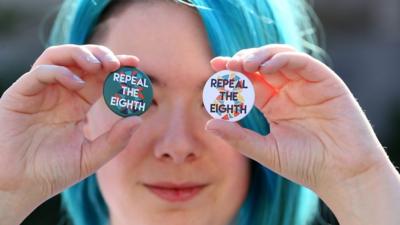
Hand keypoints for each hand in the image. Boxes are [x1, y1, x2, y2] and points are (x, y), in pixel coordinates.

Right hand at [0, 44, 140, 222]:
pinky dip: (59, 72)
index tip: (135, 64)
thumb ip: (115, 141)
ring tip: (98, 66)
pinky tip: (76, 84)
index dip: (117, 67)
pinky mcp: (20, 95)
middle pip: (81, 61)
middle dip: (101, 56)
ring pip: (58, 57)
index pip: (99, 77)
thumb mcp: (91, 157)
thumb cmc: (51, 172)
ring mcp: (40, 92)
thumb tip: (139, 119)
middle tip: (117, 63)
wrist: (19, 188)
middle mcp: (59, 94)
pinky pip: (39, 73)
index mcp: (77, 105)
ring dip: (80, 55)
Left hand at [206, 44, 389, 197]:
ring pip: (281, 58)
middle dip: (242, 61)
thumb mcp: (265, 150)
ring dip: (260, 56)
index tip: (214, 68)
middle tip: (226, 65)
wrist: (341, 174)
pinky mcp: (326, 82)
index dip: (232, 73)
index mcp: (273, 104)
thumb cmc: (305, 164)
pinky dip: (283, 60)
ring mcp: (306, 85)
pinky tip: (265, 67)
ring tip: (243, 63)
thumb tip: (208, 124)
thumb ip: (238, 136)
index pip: (249, 82)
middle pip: (262, 65)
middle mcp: (288, 91)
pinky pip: (302, 63)